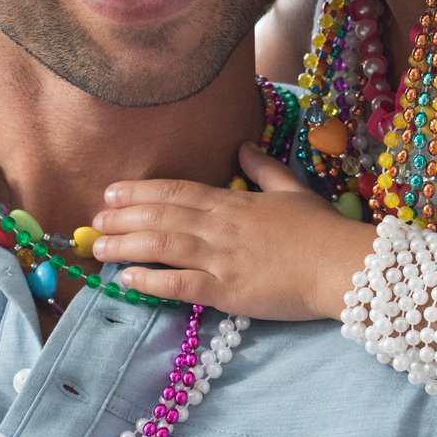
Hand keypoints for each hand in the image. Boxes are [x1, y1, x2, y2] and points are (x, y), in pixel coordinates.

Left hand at [92, 144, 373, 321]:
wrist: (343, 266)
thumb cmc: (323, 231)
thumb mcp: (293, 190)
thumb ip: (264, 169)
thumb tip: (242, 146)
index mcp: (233, 201)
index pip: (176, 191)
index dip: (140, 191)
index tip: (112, 193)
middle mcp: (219, 226)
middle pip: (159, 215)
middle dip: (122, 217)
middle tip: (93, 221)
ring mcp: (220, 258)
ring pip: (160, 245)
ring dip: (124, 245)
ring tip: (98, 248)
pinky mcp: (226, 290)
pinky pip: (178, 284)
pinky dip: (150, 281)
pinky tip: (127, 281)